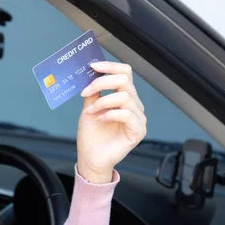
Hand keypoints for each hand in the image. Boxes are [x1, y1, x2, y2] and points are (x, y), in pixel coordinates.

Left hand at [76, 61, 146, 183]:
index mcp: (124, 97)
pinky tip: (100, 119)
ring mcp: (138, 118)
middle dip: (103, 82)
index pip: (125, 73)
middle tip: (86, 91)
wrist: (91, 158)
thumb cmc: (91, 135)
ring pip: (125, 97)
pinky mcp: (138, 131)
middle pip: (125, 81)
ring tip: (90, 111)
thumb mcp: (89, 108)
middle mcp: (133, 105)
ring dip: (103, 101)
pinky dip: (111, 114)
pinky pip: (127, 114)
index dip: (110, 66)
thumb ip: (93, 92)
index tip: (93, 66)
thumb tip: (90, 74)